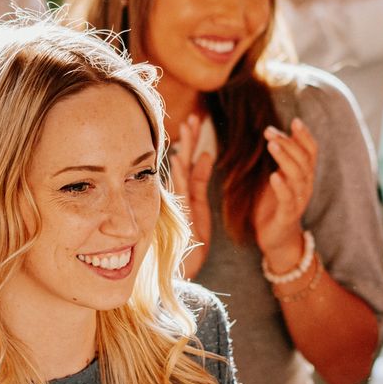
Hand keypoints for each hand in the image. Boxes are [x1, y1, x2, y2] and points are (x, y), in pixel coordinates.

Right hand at [168, 113, 215, 276]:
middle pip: (182, 160)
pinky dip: (188, 174)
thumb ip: (200, 178)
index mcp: (183, 189)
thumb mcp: (199, 202)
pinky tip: (193, 157)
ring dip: (186, 149)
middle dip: (189, 138)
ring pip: (180, 170)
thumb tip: (205, 153)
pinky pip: (183, 191)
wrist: (185, 266)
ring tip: (190, 128)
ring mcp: (177, 203)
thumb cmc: (191, 238)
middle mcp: (178, 194)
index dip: (190, 139)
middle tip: (193, 116)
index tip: (194, 120)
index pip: (186, 158)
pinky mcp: (181, 213)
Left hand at [253, 119, 316, 274]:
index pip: (311, 152)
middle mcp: (306, 186)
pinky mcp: (288, 216)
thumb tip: (275, 133)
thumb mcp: (278, 177)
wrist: (277, 239)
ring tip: (272, 145)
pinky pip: (288, 199)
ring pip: (297, 177)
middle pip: (303, 160)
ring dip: (285, 159)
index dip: (305, 136)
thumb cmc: (274, 205)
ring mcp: (299, 201)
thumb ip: (280, 159)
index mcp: (305, 175)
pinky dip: (282, 186)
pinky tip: (273, 175)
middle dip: (288, 143)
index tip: (295, 120)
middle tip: (269, 131)